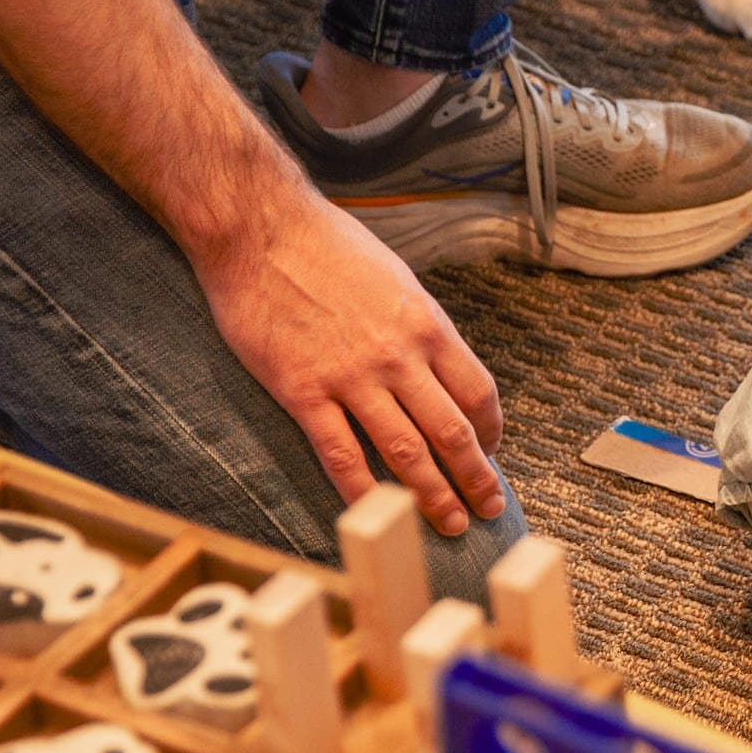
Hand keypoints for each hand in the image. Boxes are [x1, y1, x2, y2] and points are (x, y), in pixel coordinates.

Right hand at [192, 185, 505, 535]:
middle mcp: (399, 356)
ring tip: (447, 523)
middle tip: (486, 509)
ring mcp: (351, 377)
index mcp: (428, 326)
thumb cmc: (326, 247)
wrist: (259, 229)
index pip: (479, 394)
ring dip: (431, 495)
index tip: (492, 454)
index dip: (493, 434)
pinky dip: (363, 490)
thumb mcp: (397, 280)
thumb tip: (440, 370)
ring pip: (405, 452)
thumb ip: (420, 329)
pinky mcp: (302, 391)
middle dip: (476, 478)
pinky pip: (340, 453)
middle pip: (453, 432)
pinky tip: (378, 512)